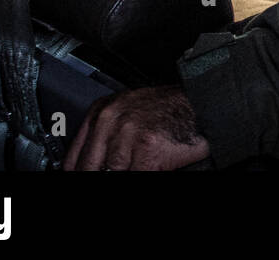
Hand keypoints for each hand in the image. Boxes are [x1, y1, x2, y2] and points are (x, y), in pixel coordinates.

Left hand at [63, 85, 209, 170]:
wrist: (202, 104)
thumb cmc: (170, 109)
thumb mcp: (130, 113)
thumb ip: (107, 135)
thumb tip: (92, 163)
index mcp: (102, 111)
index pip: (75, 156)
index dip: (78, 170)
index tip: (80, 174)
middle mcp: (110, 121)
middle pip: (89, 168)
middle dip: (100, 173)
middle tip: (117, 169)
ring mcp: (127, 135)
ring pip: (113, 172)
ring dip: (126, 170)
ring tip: (139, 163)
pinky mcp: (146, 150)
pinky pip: (135, 175)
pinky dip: (145, 172)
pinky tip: (152, 166)